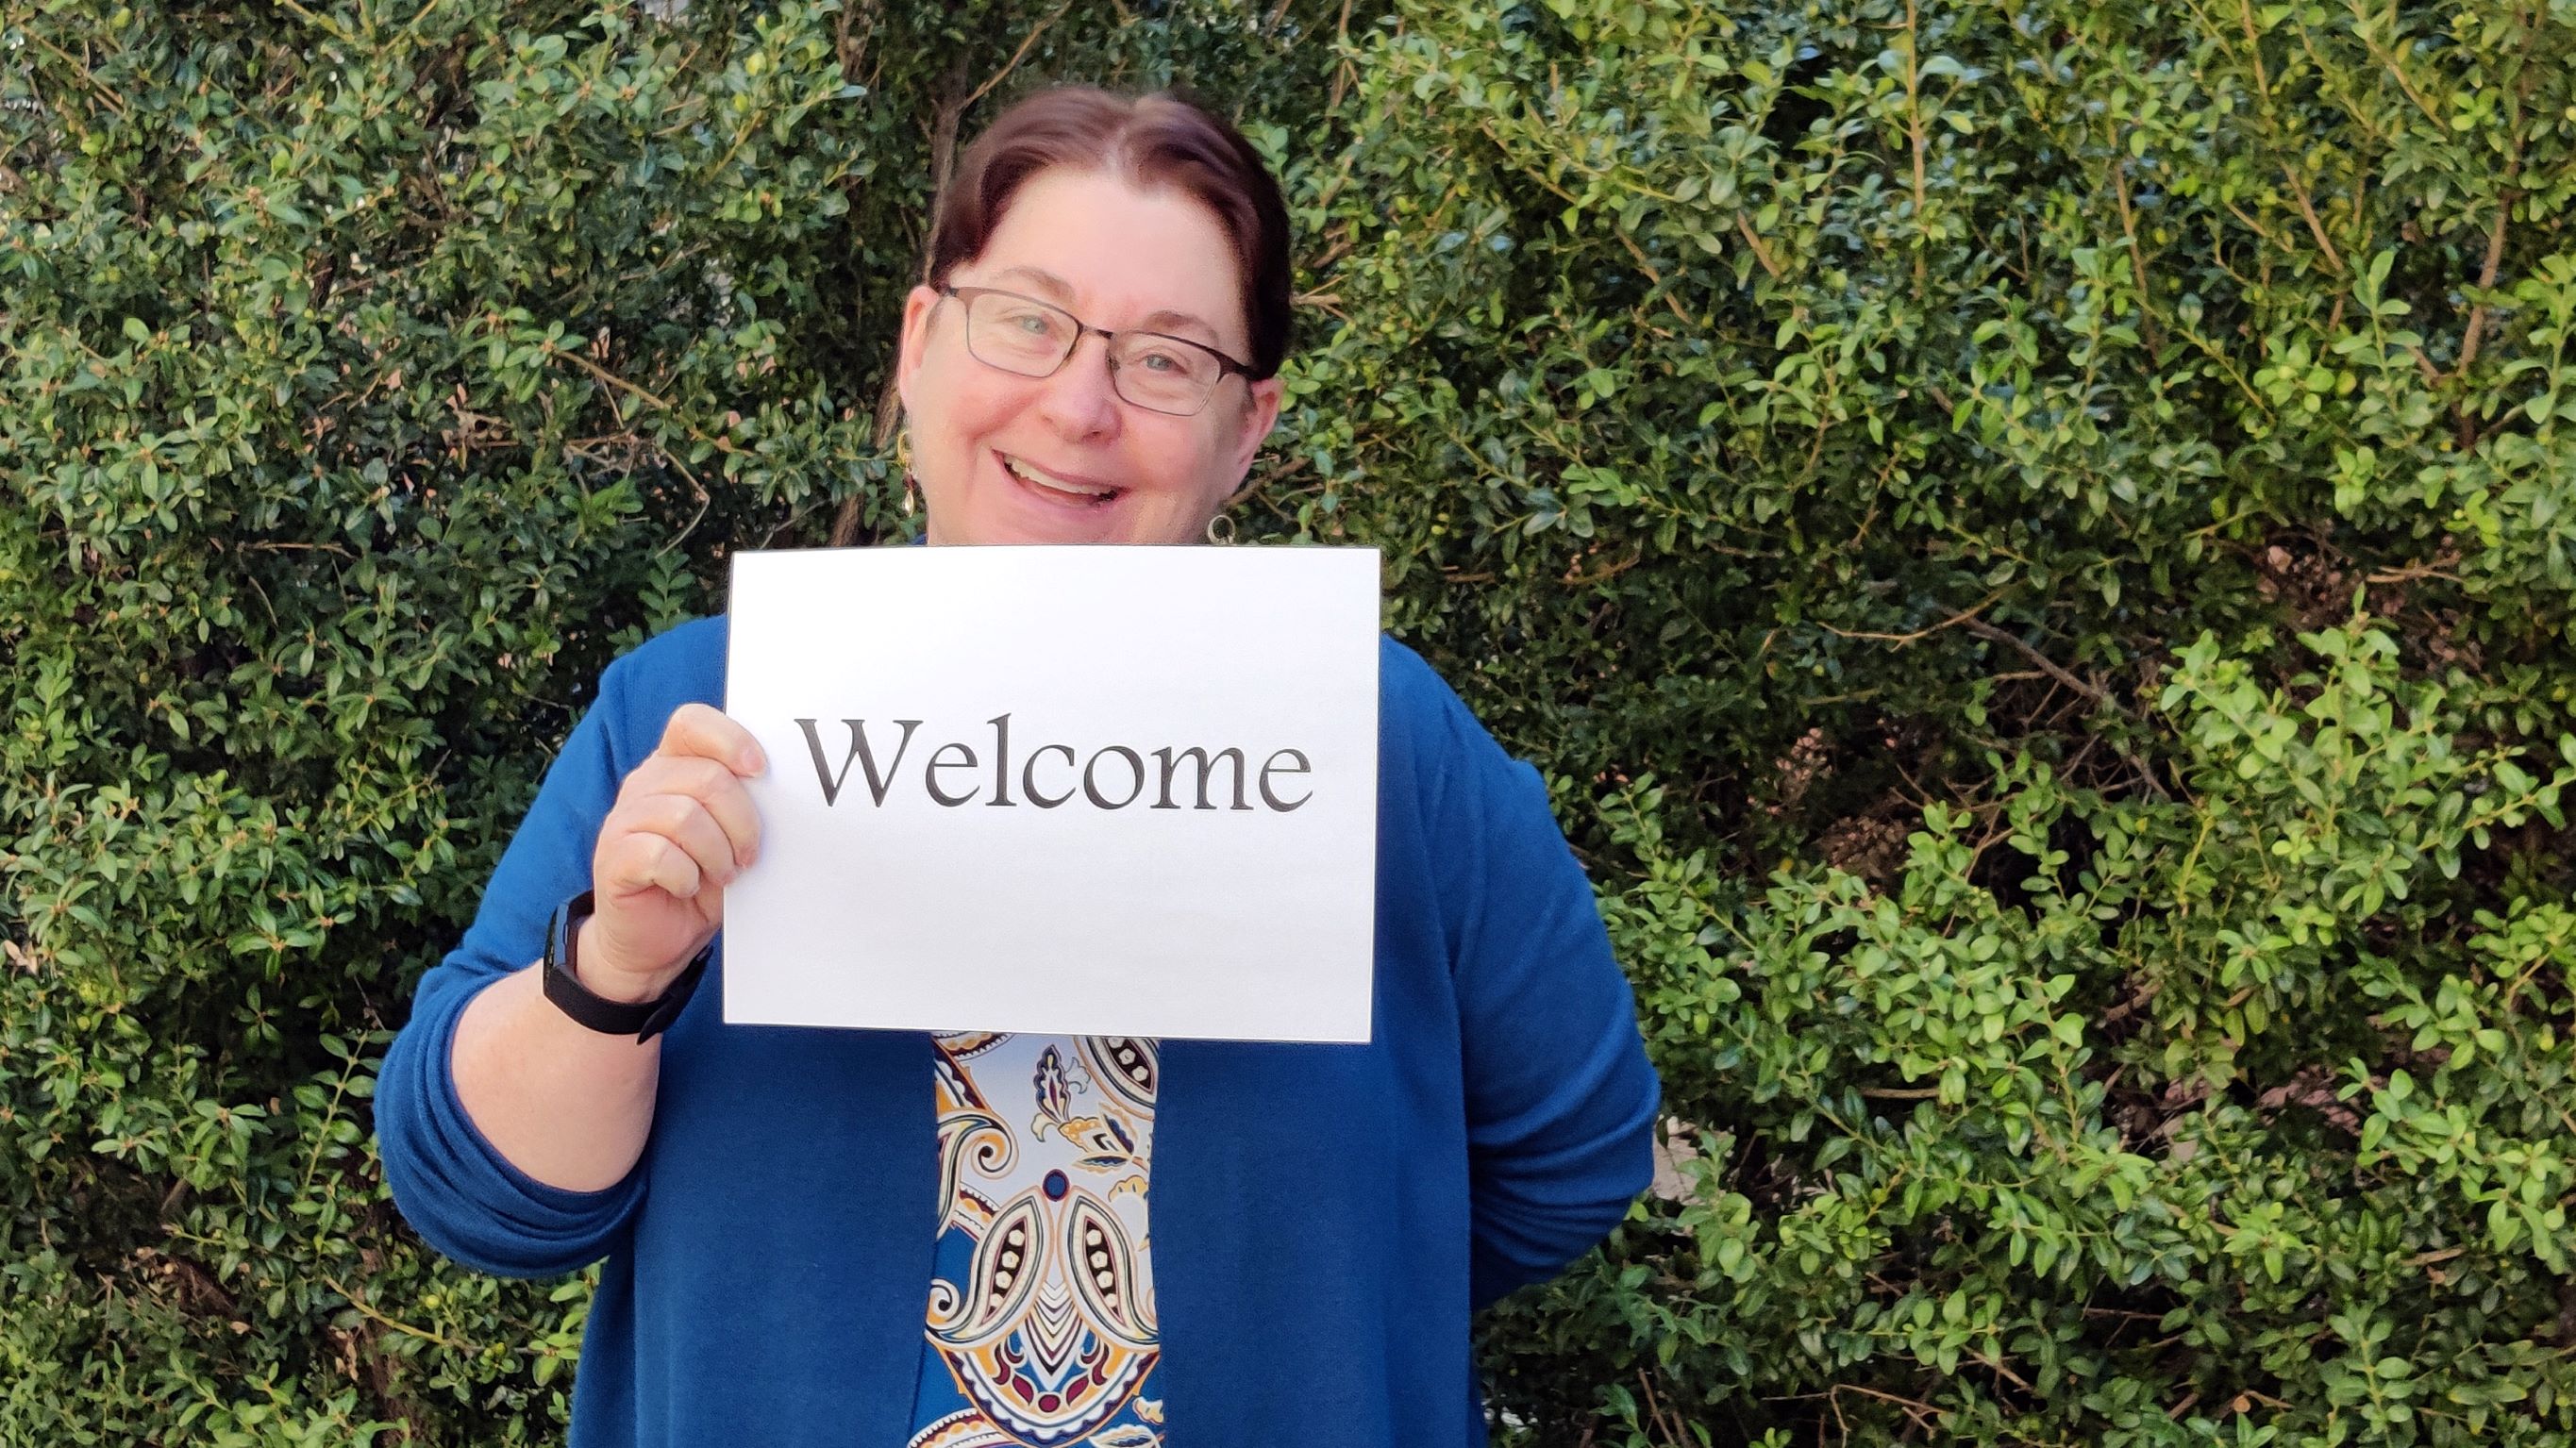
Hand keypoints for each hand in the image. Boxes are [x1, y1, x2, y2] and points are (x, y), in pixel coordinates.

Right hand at [581, 703, 765, 1003]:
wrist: (657, 939)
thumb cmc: (704, 881)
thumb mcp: (731, 837)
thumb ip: (745, 807)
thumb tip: (788, 792)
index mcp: (675, 766)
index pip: (692, 723)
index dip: (730, 740)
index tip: (761, 771)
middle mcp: (645, 784)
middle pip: (706, 778)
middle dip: (742, 823)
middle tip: (747, 857)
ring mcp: (623, 819)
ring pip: (685, 816)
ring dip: (717, 854)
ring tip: (721, 875)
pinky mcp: (613, 858)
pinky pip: (658, 854)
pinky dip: (685, 876)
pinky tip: (688, 887)